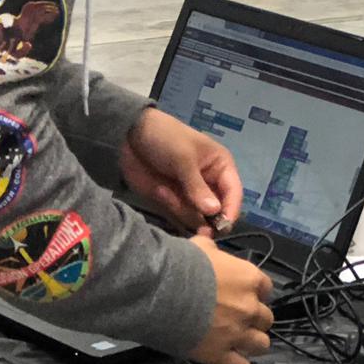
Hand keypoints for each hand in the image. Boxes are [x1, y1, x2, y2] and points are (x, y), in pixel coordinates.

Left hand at [120, 109, 242, 233]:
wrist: (130, 136)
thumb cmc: (165, 139)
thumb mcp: (183, 159)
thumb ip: (197, 187)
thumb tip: (215, 212)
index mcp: (220, 166)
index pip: (233, 193)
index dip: (230, 211)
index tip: (222, 228)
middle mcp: (210, 183)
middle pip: (218, 211)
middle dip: (206, 218)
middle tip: (191, 219)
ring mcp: (191, 194)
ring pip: (198, 217)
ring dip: (183, 210)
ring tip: (165, 191)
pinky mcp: (173, 201)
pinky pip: (179, 217)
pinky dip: (171, 210)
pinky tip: (160, 191)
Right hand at [187, 234, 272, 363]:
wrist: (163, 292)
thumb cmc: (184, 264)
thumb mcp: (200, 246)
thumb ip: (211, 247)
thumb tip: (207, 240)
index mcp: (249, 279)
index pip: (267, 289)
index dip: (257, 293)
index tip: (246, 295)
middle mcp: (250, 307)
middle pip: (266, 319)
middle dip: (255, 319)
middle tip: (239, 319)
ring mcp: (237, 333)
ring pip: (261, 345)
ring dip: (252, 343)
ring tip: (239, 342)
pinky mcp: (221, 355)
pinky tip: (230, 360)